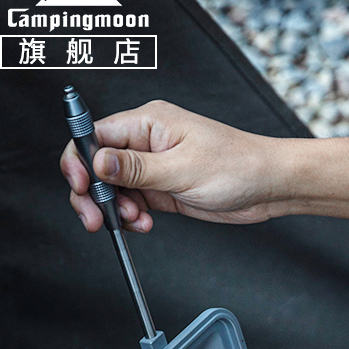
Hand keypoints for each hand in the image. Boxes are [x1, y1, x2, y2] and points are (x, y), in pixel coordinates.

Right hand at [60, 100, 285, 232]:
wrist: (269, 186)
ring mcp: (154, 166)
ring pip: (113, 188)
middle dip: (92, 193)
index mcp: (148, 123)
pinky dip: (132, 217)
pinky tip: (144, 224)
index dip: (79, 161)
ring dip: (116, 210)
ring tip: (136, 221)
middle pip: (97, 165)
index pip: (94, 135)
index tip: (81, 187)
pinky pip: (133, 203)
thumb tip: (97, 161)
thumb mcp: (183, 168)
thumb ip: (136, 168)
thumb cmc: (238, 166)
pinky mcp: (163, 189)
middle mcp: (146, 142)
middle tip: (96, 219)